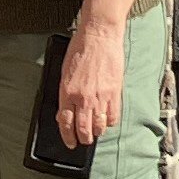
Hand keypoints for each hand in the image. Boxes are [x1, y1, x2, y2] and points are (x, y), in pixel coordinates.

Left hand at [55, 18, 125, 148]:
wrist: (99, 36)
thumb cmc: (80, 49)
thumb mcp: (65, 72)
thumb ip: (65, 94)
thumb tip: (65, 113)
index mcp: (67, 92)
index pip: (65, 122)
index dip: (68, 136)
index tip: (70, 143)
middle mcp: (82, 98)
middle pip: (83, 129)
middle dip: (83, 139)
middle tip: (84, 141)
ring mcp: (100, 97)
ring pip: (99, 126)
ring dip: (97, 132)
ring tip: (96, 132)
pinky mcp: (114, 93)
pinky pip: (113, 116)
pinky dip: (110, 122)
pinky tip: (108, 121)